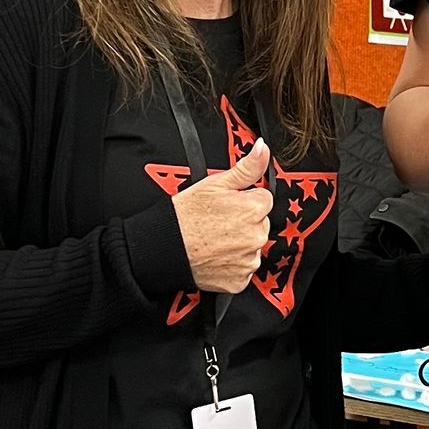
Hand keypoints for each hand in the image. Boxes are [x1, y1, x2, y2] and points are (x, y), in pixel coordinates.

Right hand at [171, 139, 273, 291]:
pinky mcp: (240, 280)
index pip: (263, 199)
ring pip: (252, 246)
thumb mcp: (216, 183)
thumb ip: (246, 167)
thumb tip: (262, 148)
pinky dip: (232, 264)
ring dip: (239, 243)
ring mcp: (249, 260)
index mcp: (255, 209)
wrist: (165, 247)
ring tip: (215, 238)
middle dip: (244, 221)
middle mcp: (257, 236)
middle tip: (218, 221)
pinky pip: (243, 269)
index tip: (228, 205)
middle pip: (260, 223)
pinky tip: (216, 254)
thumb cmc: (185, 215)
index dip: (244, 200)